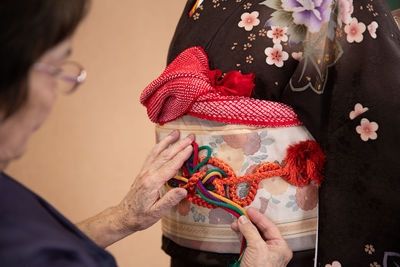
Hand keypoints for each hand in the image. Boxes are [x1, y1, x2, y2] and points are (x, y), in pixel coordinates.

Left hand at [77, 130, 192, 247]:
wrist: (124, 216)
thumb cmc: (141, 216)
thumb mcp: (156, 213)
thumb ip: (170, 201)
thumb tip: (184, 190)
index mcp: (152, 183)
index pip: (170, 166)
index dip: (182, 156)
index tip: (191, 147)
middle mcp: (148, 173)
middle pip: (165, 155)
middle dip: (179, 144)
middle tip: (191, 136)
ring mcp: (144, 171)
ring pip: (157, 152)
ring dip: (168, 141)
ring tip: (176, 132)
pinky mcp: (143, 172)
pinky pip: (152, 155)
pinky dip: (159, 146)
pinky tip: (163, 142)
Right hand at [231, 208, 292, 266]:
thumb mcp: (256, 247)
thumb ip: (250, 230)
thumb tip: (244, 219)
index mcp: (281, 246)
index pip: (269, 226)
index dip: (258, 217)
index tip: (249, 210)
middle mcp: (274, 249)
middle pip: (261, 230)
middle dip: (249, 222)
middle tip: (240, 215)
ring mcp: (263, 253)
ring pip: (254, 235)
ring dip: (244, 228)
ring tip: (236, 224)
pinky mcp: (254, 257)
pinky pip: (249, 242)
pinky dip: (242, 235)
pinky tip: (237, 231)